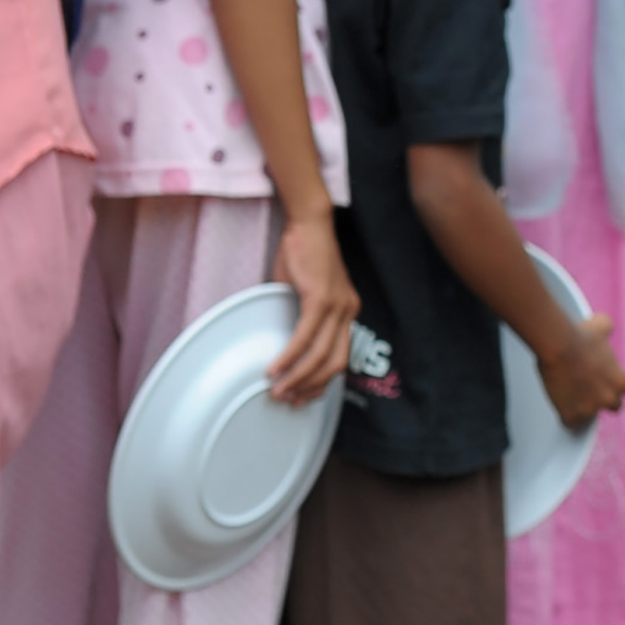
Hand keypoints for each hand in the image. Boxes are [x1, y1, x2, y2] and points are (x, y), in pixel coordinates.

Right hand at [268, 212, 359, 403]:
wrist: (308, 225)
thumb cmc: (303, 257)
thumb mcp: (303, 294)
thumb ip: (299, 318)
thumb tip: (282, 341)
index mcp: (348, 313)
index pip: (341, 358)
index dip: (322, 382)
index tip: (303, 396)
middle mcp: (349, 312)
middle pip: (335, 364)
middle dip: (311, 387)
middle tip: (288, 399)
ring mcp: (338, 306)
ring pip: (320, 355)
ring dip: (297, 377)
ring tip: (277, 390)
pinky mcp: (321, 298)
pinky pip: (305, 336)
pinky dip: (289, 355)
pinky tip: (274, 368)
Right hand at [538, 312, 624, 429]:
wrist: (558, 346)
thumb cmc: (580, 335)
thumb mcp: (601, 326)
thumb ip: (608, 328)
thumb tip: (606, 324)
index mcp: (621, 381)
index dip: (615, 384)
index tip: (605, 380)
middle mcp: (609, 398)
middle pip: (614, 406)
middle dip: (603, 399)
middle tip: (589, 390)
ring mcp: (590, 409)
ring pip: (590, 416)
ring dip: (583, 409)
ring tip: (571, 397)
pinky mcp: (571, 416)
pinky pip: (570, 423)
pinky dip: (565, 416)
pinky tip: (560, 406)